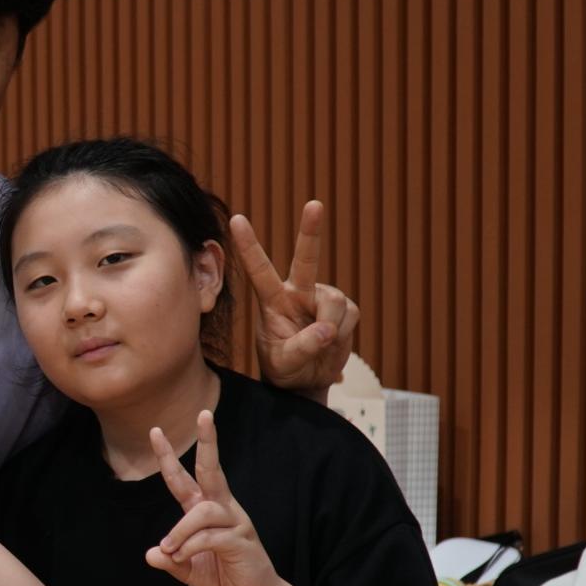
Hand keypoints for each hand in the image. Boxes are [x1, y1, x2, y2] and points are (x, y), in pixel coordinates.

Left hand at [145, 411, 287, 585]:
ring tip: (171, 549)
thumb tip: (150, 554)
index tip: (155, 431)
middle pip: (211, 469)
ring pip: (202, 510)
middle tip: (203, 413)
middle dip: (207, 442)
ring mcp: (234, 522)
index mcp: (204, 511)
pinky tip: (182, 557)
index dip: (168, 457)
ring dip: (180, 529)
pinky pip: (212, 535)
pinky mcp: (242, 540)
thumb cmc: (223, 578)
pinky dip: (192, 545)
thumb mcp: (188, 570)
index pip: (184, 478)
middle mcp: (221, 509)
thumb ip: (170, 561)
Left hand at [231, 200, 358, 396]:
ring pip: (334, 302)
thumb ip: (302, 347)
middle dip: (311, 231)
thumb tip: (326, 330)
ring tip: (319, 344)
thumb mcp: (284, 363)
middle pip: (305, 259)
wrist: (306, 380)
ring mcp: (322, 297)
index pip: (258, 270)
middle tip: (314, 204)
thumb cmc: (286, 369)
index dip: (248, 245)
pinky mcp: (344, 307)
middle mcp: (297, 292)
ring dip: (331, 327)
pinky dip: (344, 332)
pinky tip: (333, 340)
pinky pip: (350, 315)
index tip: (236, 219)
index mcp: (272, 301)